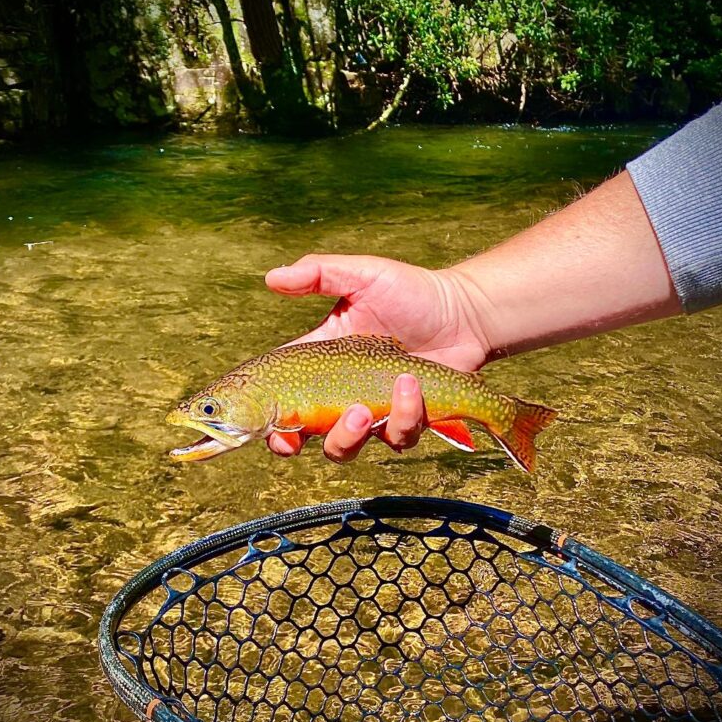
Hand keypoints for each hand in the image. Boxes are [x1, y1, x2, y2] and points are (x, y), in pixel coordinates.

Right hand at [264, 254, 489, 459]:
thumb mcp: (363, 275)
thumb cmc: (412, 291)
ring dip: (349, 434)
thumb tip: (271, 277)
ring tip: (364, 408)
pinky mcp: (407, 421)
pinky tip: (411, 384)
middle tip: (299, 435)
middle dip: (293, 443)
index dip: (262, 414)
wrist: (466, 312)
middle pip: (303, 433)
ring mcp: (374, 411)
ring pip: (345, 447)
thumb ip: (318, 274)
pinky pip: (395, 437)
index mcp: (322, 360)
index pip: (280, 392)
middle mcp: (342, 392)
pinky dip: (402, 416)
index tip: (254, 423)